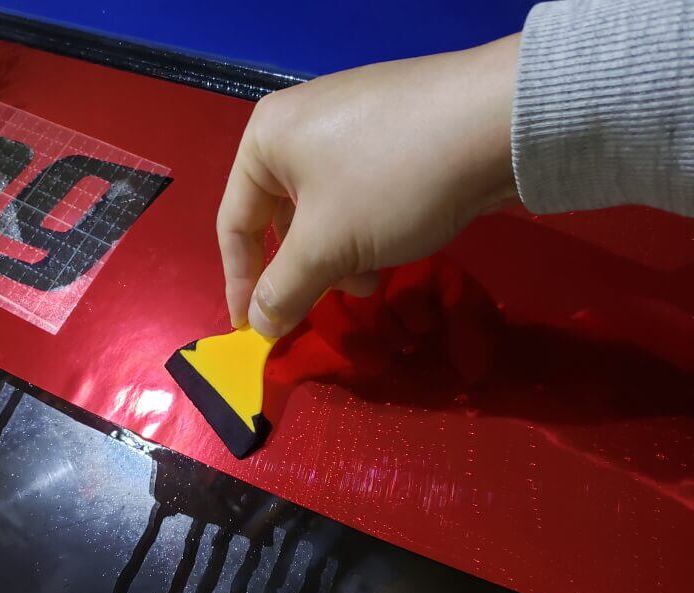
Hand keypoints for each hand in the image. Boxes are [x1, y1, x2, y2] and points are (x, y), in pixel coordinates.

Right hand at [217, 34, 519, 337]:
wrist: (499, 121)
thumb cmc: (391, 182)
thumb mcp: (327, 246)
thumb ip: (283, 290)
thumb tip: (258, 326)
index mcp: (267, 139)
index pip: (234, 223)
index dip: (241, 283)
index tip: (253, 331)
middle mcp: (300, 125)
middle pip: (280, 218)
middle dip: (303, 270)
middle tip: (326, 305)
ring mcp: (351, 124)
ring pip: (324, 211)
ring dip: (338, 257)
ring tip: (370, 282)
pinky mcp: (394, 132)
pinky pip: (360, 194)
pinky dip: (365, 231)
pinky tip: (395, 248)